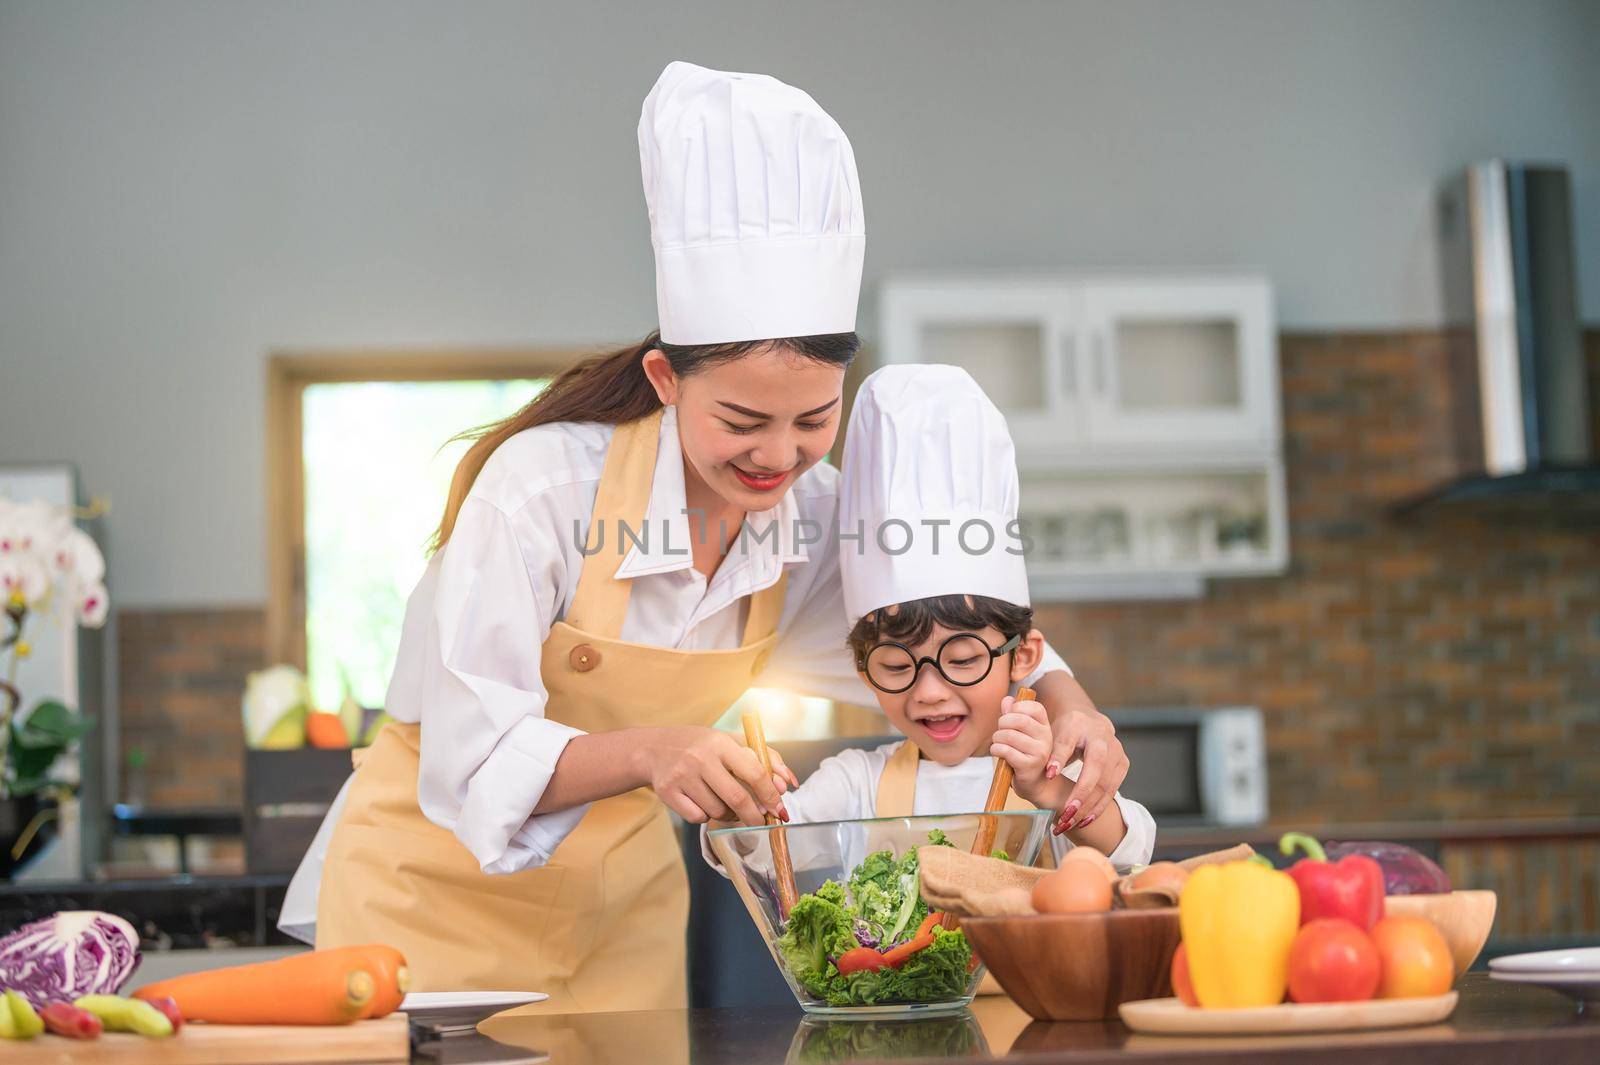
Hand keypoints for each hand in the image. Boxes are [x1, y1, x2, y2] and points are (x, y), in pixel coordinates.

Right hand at [634, 726, 797, 825]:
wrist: (654, 749)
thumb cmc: (702, 746)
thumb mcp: (732, 742)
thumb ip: (764, 758)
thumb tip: (788, 783)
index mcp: (721, 742)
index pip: (754, 772)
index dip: (770, 794)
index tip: (779, 809)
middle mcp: (701, 758)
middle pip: (737, 799)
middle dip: (755, 816)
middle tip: (762, 821)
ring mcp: (682, 777)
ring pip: (718, 811)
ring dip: (729, 814)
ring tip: (726, 802)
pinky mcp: (668, 793)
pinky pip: (698, 818)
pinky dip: (706, 816)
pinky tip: (704, 802)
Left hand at [989, 695, 1054, 803]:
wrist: (1034, 783)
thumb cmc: (1024, 754)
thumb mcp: (1020, 733)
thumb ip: (1013, 714)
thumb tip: (1007, 700)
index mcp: (1045, 726)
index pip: (1034, 707)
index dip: (1017, 708)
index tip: (1009, 716)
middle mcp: (1046, 738)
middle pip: (1019, 720)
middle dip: (1003, 723)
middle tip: (1000, 732)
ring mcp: (1039, 752)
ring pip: (1010, 735)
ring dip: (997, 738)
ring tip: (998, 743)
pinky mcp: (1029, 765)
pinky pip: (1006, 750)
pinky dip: (996, 749)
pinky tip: (998, 752)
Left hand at [1048, 709, 1129, 831]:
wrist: (1088, 722)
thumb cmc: (1065, 732)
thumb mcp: (1052, 736)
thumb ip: (1050, 753)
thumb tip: (1050, 773)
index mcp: (1077, 724)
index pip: (1067, 741)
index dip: (1059, 757)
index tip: (1049, 775)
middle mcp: (1101, 735)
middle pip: (1094, 766)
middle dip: (1079, 794)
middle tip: (1064, 815)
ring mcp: (1116, 749)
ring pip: (1106, 782)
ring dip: (1089, 806)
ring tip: (1071, 822)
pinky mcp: (1123, 763)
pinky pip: (1113, 789)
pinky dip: (1099, 806)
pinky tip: (1086, 819)